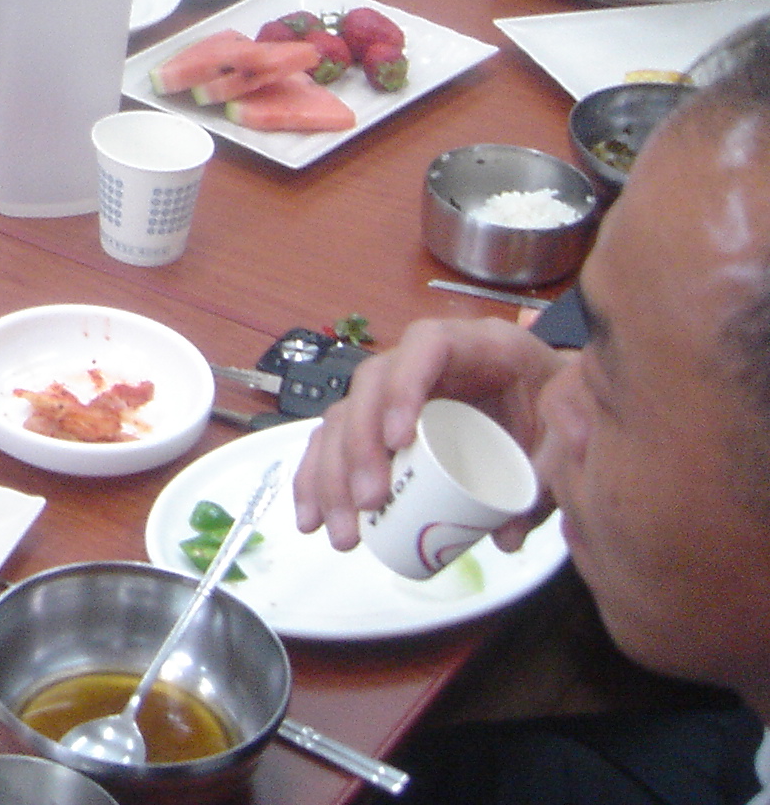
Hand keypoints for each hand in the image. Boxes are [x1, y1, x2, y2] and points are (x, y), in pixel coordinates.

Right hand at [291, 316, 561, 552]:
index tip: (399, 439)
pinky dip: (318, 478)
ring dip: (331, 474)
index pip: (427, 345)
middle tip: (371, 503)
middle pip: (369, 384)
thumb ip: (548, 476)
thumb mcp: (566, 435)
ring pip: (343, 416)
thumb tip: (505, 533)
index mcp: (478, 346)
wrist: (560, 410)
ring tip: (343, 532)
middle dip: (359, 446)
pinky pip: (335, 441)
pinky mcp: (382, 421)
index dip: (403, 385)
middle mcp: (426, 362)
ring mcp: (397, 391)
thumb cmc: (562, 412)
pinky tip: (311, 516)